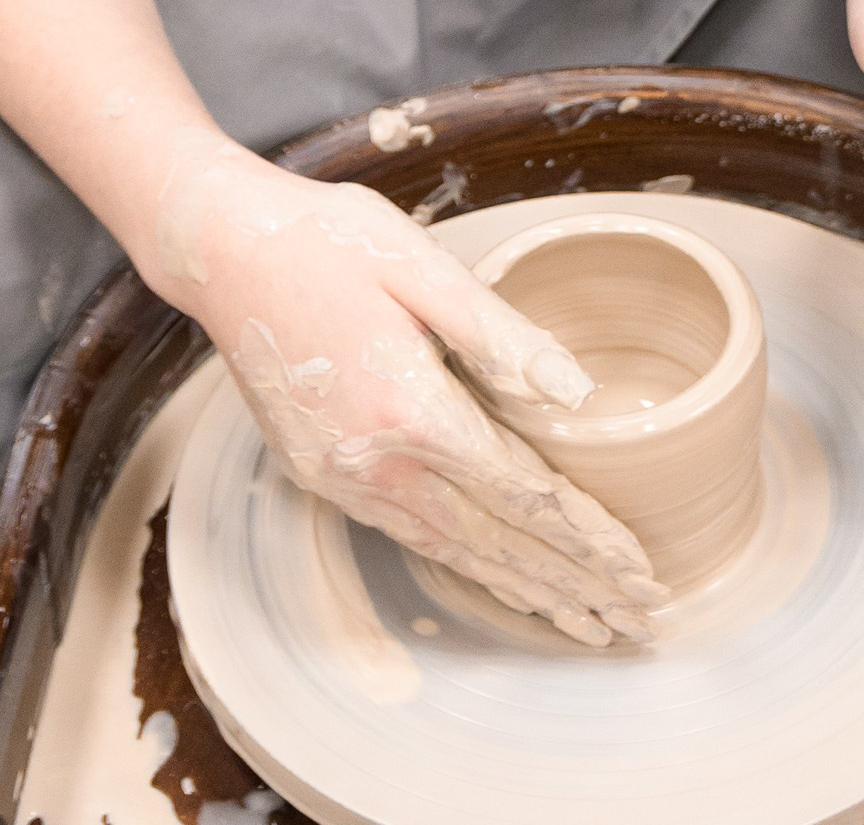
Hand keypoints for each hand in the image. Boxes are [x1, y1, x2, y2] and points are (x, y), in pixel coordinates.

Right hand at [154, 140, 665, 643]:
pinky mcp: (320, 474)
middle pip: (495, 543)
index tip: (640, 569)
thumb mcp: (422, 266)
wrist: (223, 249)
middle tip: (637, 622)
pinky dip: (467, 564)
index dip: (587, 536)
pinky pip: (411, 535)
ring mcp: (341, 477)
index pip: (521, 492)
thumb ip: (501, 335)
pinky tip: (499, 578)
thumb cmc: (328, 240)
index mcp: (410, 407)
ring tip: (585, 623)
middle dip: (573, 585)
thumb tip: (578, 394)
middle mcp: (374, 462)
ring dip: (525, 589)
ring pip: (452, 552)